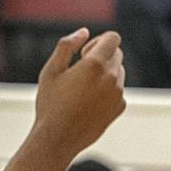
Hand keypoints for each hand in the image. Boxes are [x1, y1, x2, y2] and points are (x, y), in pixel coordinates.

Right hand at [33, 29, 126, 156]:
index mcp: (95, 64)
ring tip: (82, 90)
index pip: (113, 38)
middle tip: (80, 72)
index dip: (98, 41)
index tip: (84, 54)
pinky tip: (88, 102)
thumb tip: (84, 32)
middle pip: (117, 53)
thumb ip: (67, 45)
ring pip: (118, 72)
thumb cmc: (51, 103)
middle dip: (101, 56)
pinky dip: (108, 91)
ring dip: (105, 74)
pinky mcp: (120, 107)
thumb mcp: (51, 70)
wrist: (58, 138)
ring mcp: (118, 93)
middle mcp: (112, 77)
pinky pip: (118, 90)